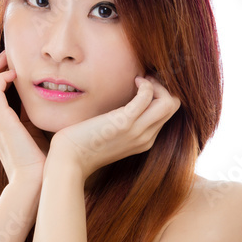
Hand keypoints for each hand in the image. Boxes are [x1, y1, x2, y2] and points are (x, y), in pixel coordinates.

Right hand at [0, 50, 50, 184]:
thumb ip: (31, 116)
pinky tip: (15, 75)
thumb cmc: (39, 162)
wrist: (35, 182)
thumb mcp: (34, 132)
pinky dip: (0, 77)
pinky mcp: (0, 121)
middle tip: (9, 55)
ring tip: (9, 59)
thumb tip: (43, 98)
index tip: (12, 64)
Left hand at [50, 75, 179, 179]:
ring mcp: (137, 131)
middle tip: (144, 80)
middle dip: (162, 87)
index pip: (167, 114)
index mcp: (144, 141)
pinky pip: (148, 98)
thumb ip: (121, 123)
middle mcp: (146, 137)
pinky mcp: (124, 123)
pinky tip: (134, 80)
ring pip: (169, 103)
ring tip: (141, 80)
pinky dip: (146, 84)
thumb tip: (123, 105)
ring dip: (157, 85)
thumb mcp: (109, 135)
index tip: (144, 86)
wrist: (69, 160)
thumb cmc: (82, 145)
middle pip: (173, 107)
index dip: (160, 95)